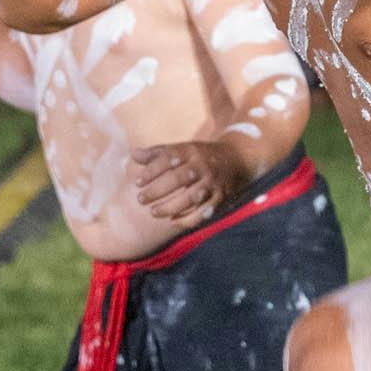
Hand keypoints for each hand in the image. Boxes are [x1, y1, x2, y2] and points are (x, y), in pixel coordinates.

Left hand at [131, 141, 247, 222]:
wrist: (237, 159)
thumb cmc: (199, 156)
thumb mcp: (182, 149)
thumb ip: (157, 153)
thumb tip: (133, 154)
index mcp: (191, 151)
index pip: (169, 159)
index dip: (152, 171)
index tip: (137, 182)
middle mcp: (202, 166)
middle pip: (178, 178)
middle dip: (158, 190)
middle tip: (141, 199)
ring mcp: (212, 183)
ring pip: (191, 197)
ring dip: (171, 207)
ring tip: (154, 212)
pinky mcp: (220, 197)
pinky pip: (204, 212)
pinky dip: (188, 219)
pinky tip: (173, 221)